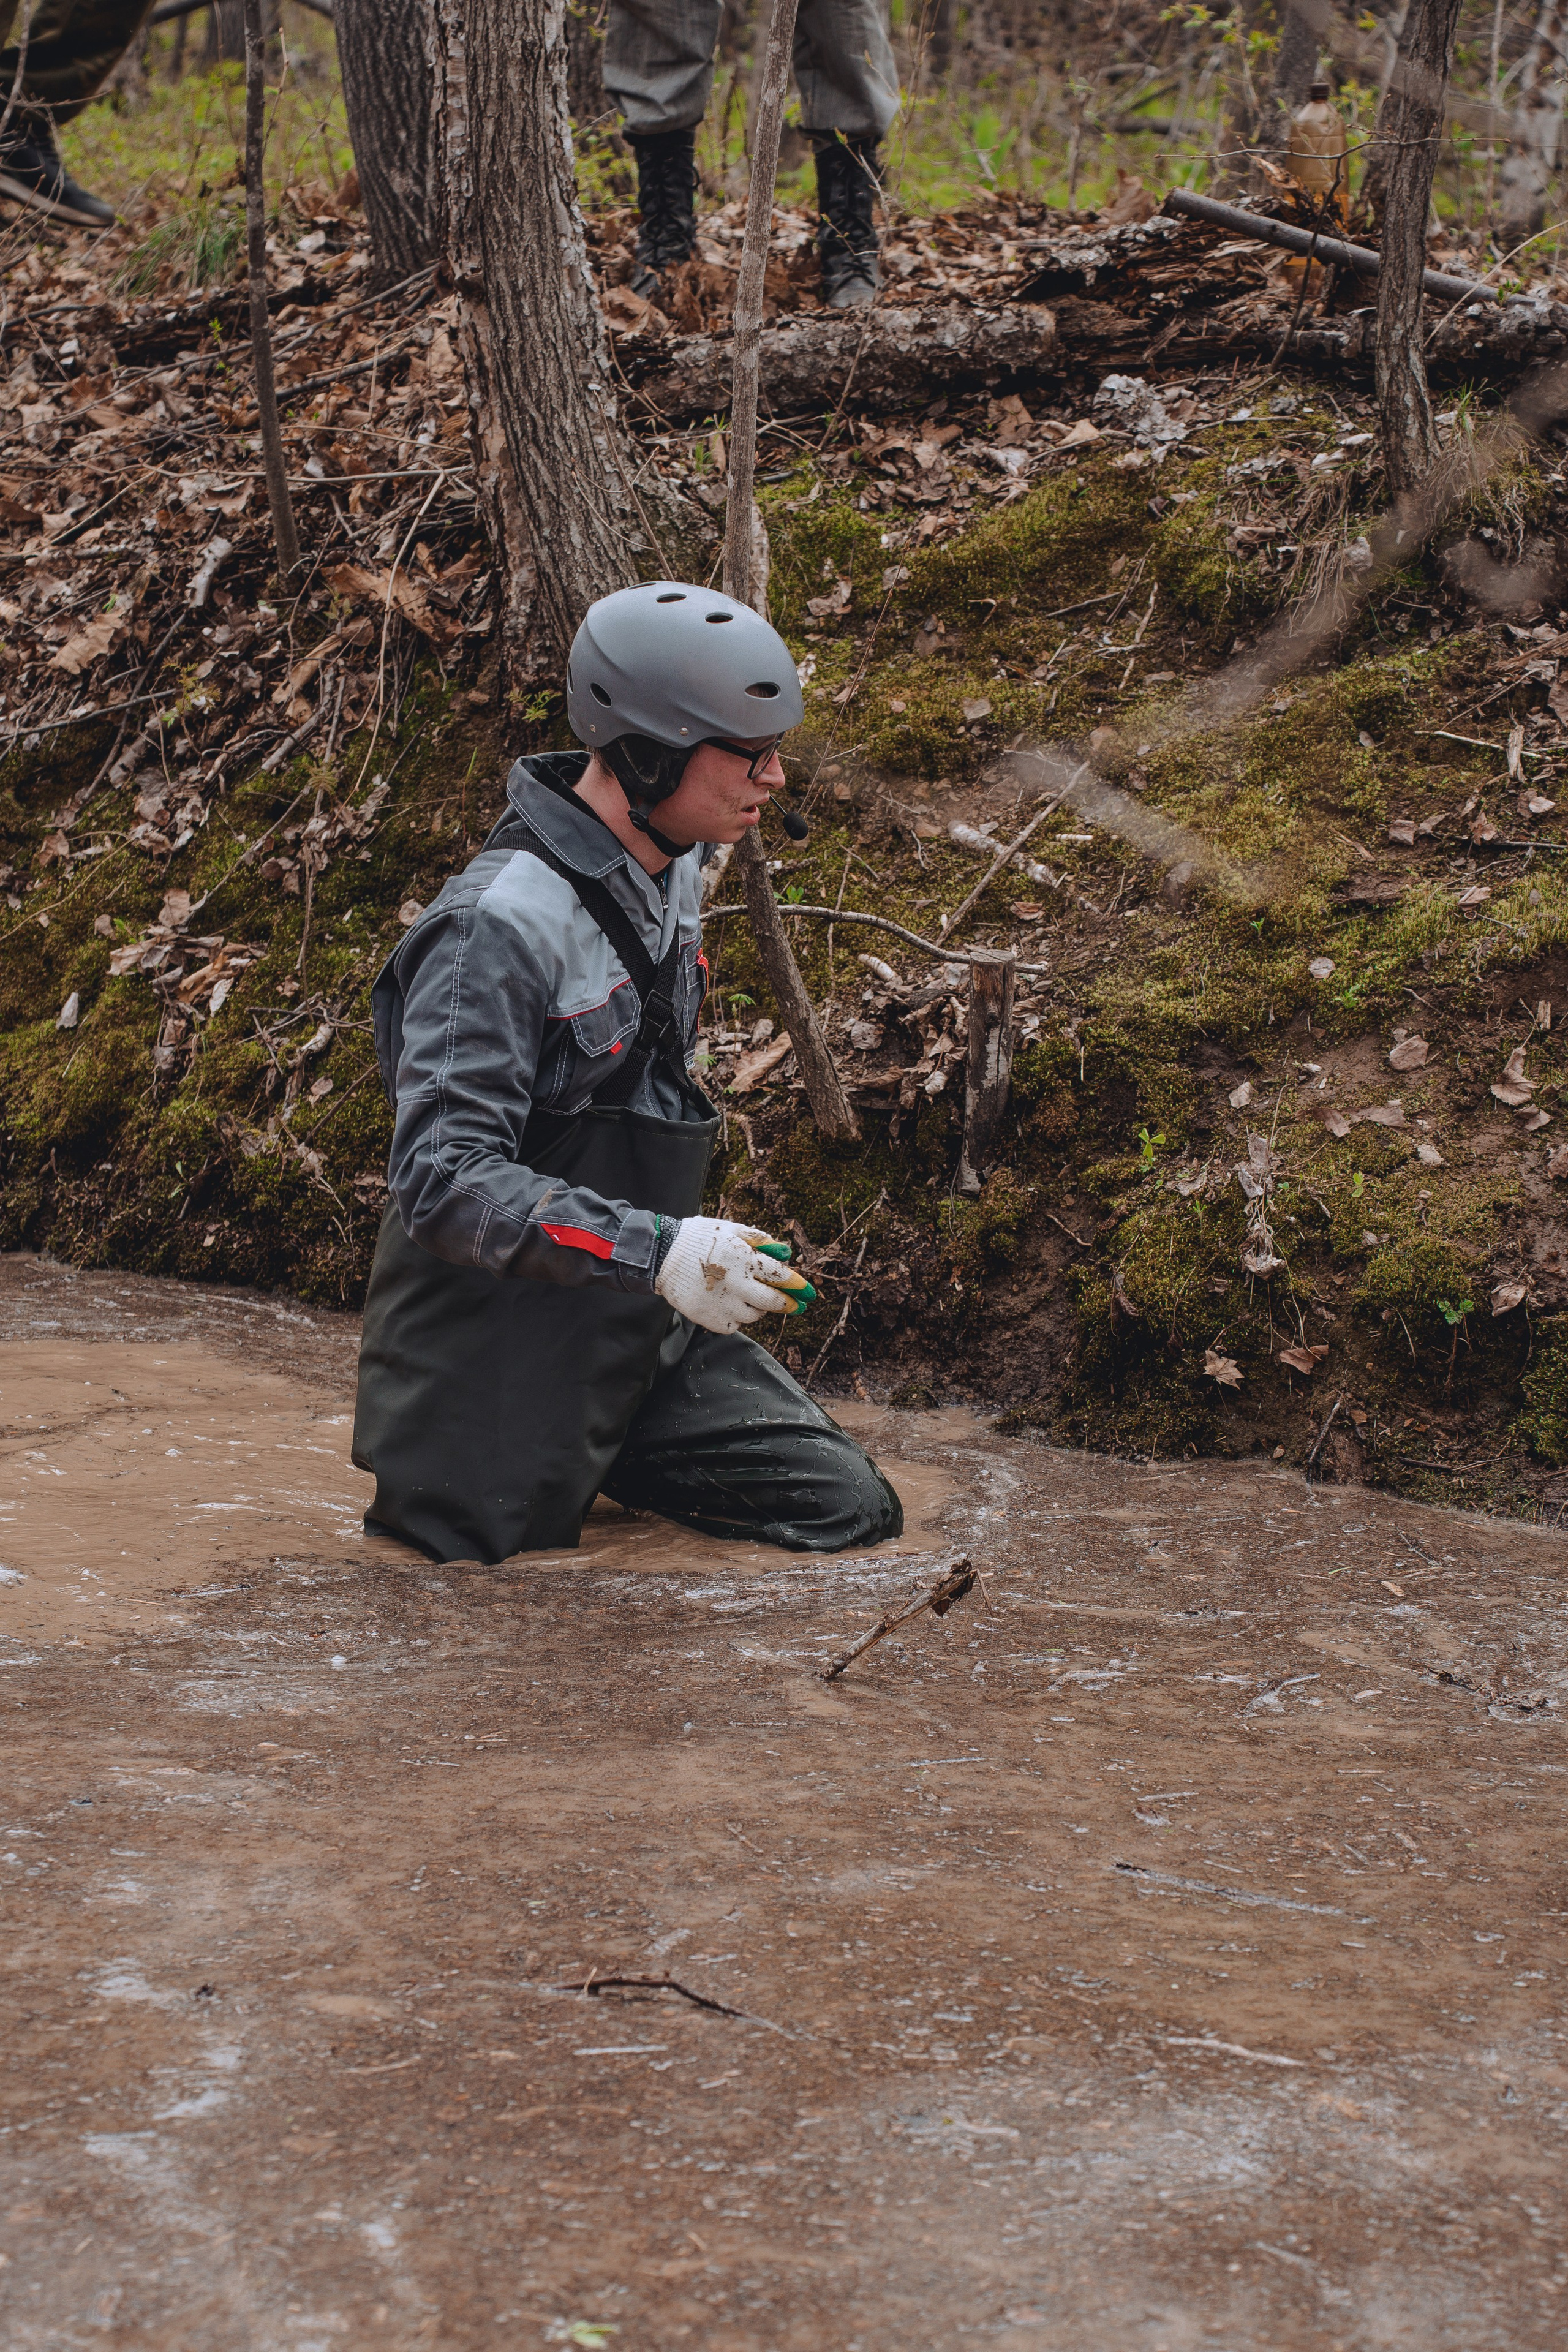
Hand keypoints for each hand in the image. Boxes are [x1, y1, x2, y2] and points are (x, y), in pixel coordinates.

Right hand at [654, 1217, 816, 1335]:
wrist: (661, 1255)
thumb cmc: (698, 1238)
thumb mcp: (730, 1228)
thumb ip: (759, 1239)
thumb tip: (783, 1251)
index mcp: (743, 1258)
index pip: (780, 1276)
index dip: (797, 1285)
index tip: (807, 1292)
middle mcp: (736, 1284)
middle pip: (773, 1302)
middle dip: (788, 1304)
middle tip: (795, 1305)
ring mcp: (722, 1304)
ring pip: (753, 1315)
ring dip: (758, 1308)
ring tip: (750, 1297)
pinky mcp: (709, 1319)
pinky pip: (734, 1326)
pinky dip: (737, 1318)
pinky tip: (730, 1305)